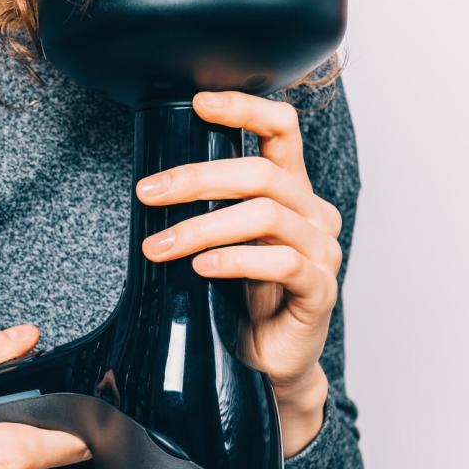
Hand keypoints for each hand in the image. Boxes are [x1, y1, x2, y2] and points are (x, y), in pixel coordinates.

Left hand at [136, 91, 339, 455]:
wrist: (264, 365)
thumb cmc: (237, 300)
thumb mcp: (216, 244)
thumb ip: (203, 209)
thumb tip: (149, 182)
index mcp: (289, 192)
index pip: (281, 130)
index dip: (244, 109)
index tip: (198, 103)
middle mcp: (312, 214)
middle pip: (262, 174)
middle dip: (197, 178)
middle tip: (147, 192)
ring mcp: (321, 252)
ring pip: (266, 216)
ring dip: (201, 227)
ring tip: (156, 248)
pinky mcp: (319, 291)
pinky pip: (281, 264)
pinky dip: (235, 261)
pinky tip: (200, 269)